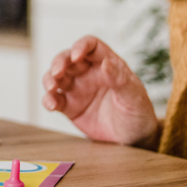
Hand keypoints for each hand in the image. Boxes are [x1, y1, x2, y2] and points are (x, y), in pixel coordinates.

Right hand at [41, 36, 158, 146]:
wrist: (133, 140)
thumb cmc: (138, 113)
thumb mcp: (134, 96)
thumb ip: (120, 79)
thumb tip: (106, 62)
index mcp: (107, 65)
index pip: (91, 46)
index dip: (81, 46)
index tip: (76, 55)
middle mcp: (89, 73)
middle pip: (67, 58)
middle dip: (59, 62)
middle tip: (57, 72)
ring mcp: (77, 89)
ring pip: (56, 77)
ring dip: (49, 79)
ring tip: (51, 88)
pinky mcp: (69, 107)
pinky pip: (54, 99)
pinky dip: (48, 99)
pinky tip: (51, 105)